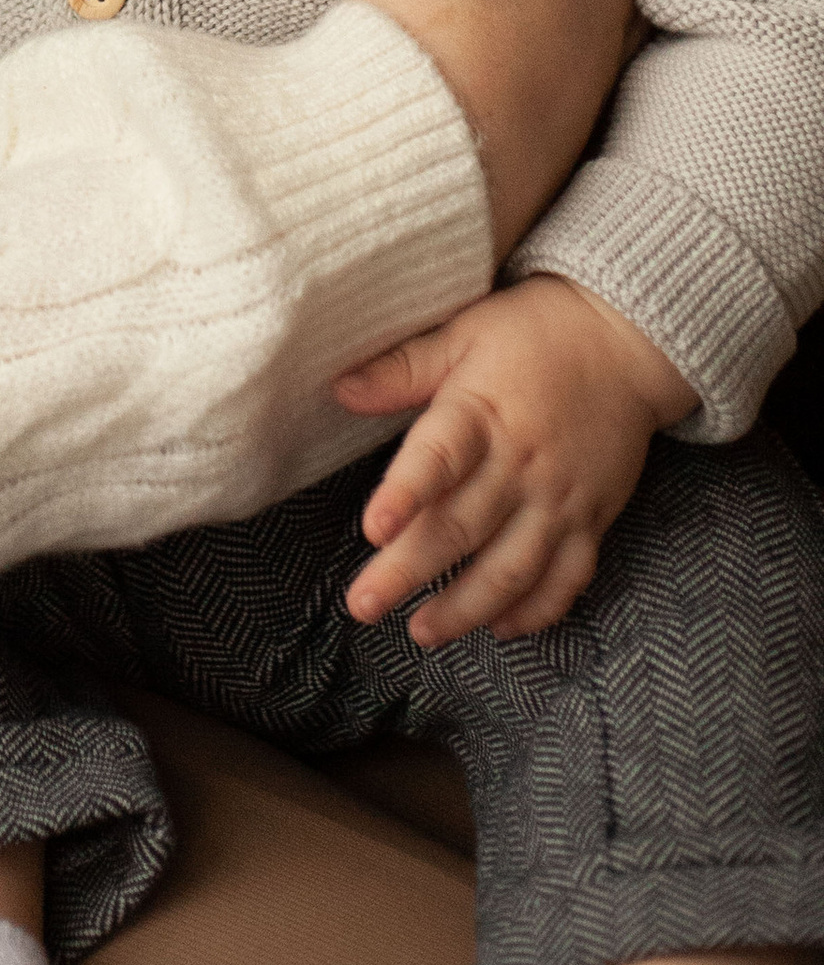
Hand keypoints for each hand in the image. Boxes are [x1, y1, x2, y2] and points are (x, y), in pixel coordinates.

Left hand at [335, 273, 692, 641]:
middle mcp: (522, 465)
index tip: (372, 530)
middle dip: (410, 572)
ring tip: (422, 632)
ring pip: (513, 568)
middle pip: (463, 528)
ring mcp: (561, 499)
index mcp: (482, 413)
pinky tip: (502, 629)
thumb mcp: (464, 332)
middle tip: (364, 605)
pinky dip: (538, 611)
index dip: (405, 496)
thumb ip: (404, 368)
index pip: (439, 460)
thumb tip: (340, 389)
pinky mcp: (593, 519)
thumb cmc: (534, 332)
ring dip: (467, 607)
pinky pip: (568, 578)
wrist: (625, 340)